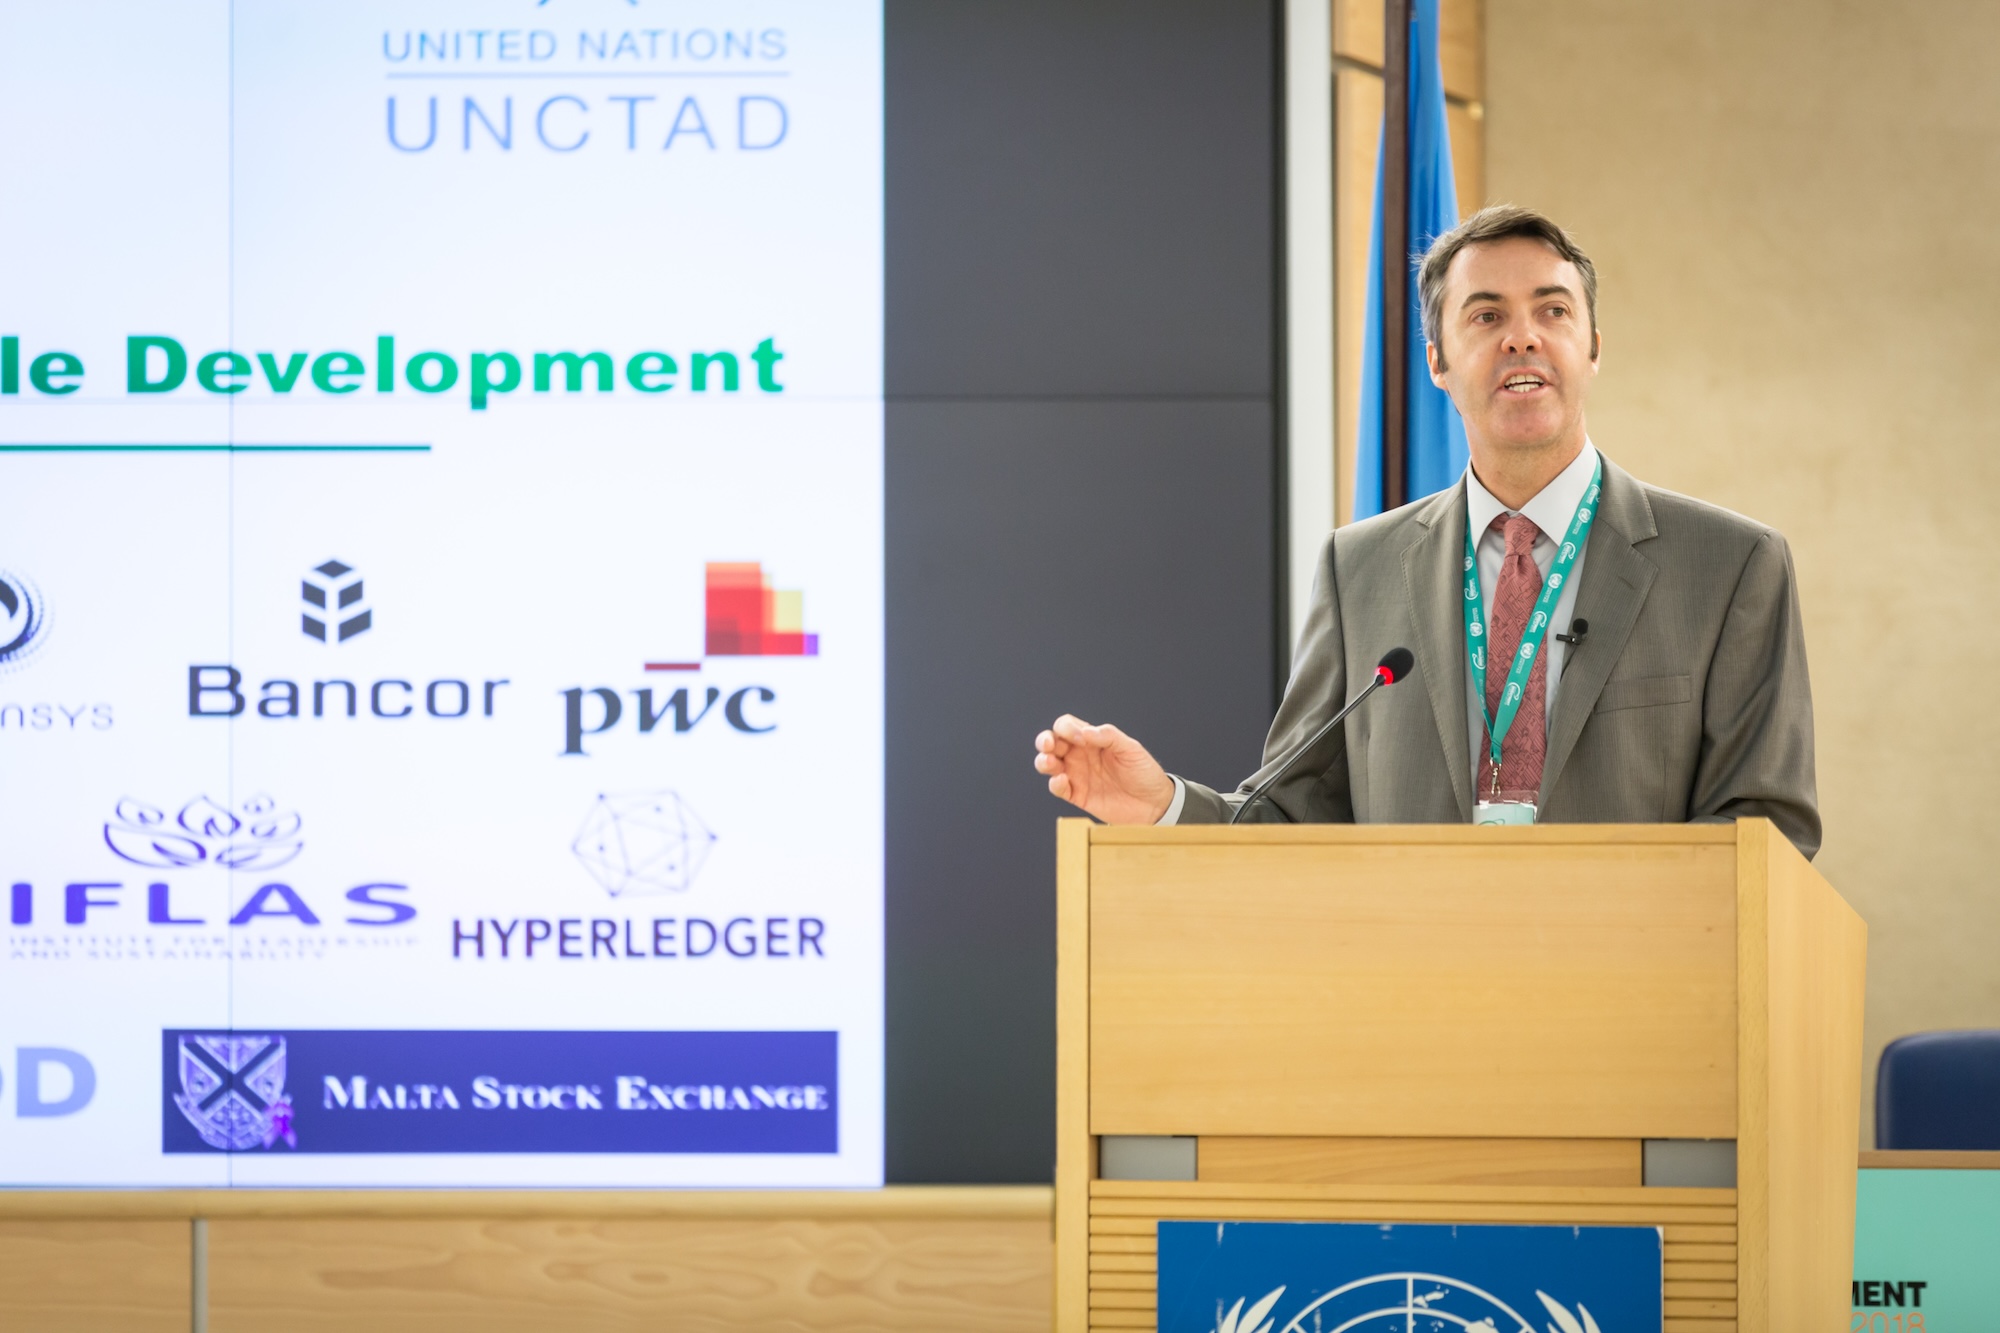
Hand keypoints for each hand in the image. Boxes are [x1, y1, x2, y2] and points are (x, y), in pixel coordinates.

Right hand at [1033, 715, 1175, 823]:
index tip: (1081, 739)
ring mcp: (1077, 775)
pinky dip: (1055, 784)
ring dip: (1043, 761)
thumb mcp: (1132, 749)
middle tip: (1049, 745)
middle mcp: (1080, 755)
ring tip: (1051, 763)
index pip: (1067, 726)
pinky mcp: (1078, 795)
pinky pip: (1058, 788)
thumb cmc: (1144, 773)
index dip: (1067, 728)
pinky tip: (1063, 781)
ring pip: (1048, 764)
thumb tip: (1087, 732)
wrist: (1154, 804)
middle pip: (1051, 742)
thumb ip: (1109, 737)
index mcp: (1092, 740)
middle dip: (1044, 740)